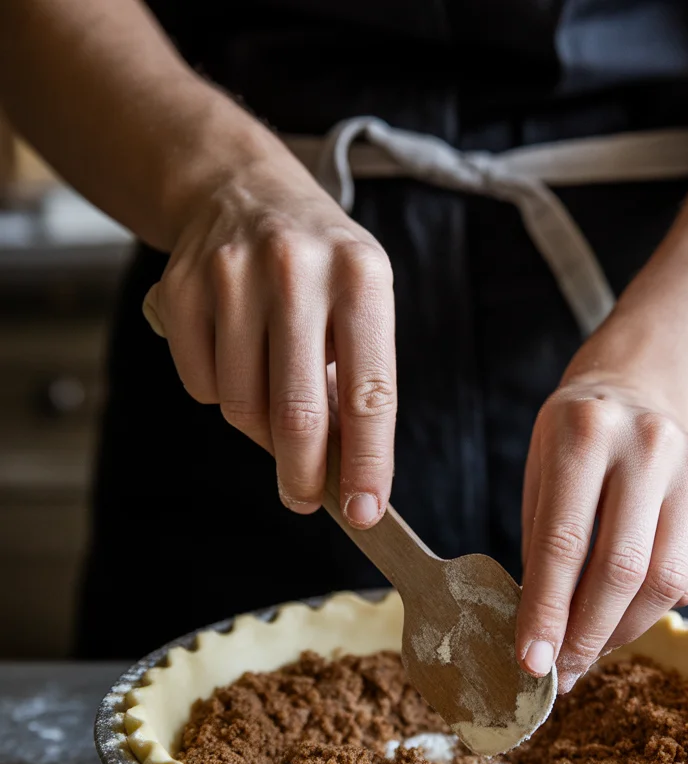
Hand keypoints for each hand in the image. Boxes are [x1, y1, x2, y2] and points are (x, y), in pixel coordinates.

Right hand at [143, 151, 395, 527]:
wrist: (242, 190)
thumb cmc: (319, 269)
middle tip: (304, 499)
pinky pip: (202, 386)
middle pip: (298, 412)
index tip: (364, 512)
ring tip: (274, 405)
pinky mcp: (181, 289)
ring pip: (243, 406)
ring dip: (261, 430)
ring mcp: (232, 275)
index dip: (367, 462)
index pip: (369, 393)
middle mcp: (297, 269)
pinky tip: (237, 364)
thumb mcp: (361, 306)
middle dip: (303, 475)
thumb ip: (357, 383)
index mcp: (361, 277)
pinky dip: (221, 396)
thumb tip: (347, 474)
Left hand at [516, 374, 687, 693]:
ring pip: (665, 581)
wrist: (636, 395)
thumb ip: (542, 549)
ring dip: (625, 631)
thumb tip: (541, 642)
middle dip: (589, 635)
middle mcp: (648, 443)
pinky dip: (659, 605)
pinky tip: (633, 604)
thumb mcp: (540, 479)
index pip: (564, 543)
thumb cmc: (574, 448)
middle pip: (622, 569)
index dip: (547, 612)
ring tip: (593, 648)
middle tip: (565, 672)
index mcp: (585, 433)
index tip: (533, 663)